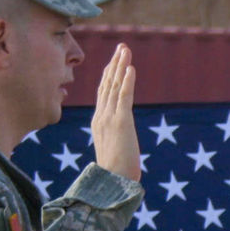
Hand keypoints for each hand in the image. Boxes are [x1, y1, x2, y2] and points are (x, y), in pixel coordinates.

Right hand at [92, 44, 141, 181]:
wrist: (112, 183)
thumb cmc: (115, 172)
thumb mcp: (113, 150)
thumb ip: (114, 139)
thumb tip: (120, 140)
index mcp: (99, 122)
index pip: (104, 93)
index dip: (109, 75)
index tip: (115, 62)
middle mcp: (101, 116)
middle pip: (107, 84)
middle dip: (115, 64)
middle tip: (122, 48)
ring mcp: (109, 118)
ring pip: (114, 86)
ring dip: (120, 66)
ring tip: (125, 50)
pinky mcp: (121, 122)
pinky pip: (124, 97)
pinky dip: (127, 81)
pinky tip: (131, 68)